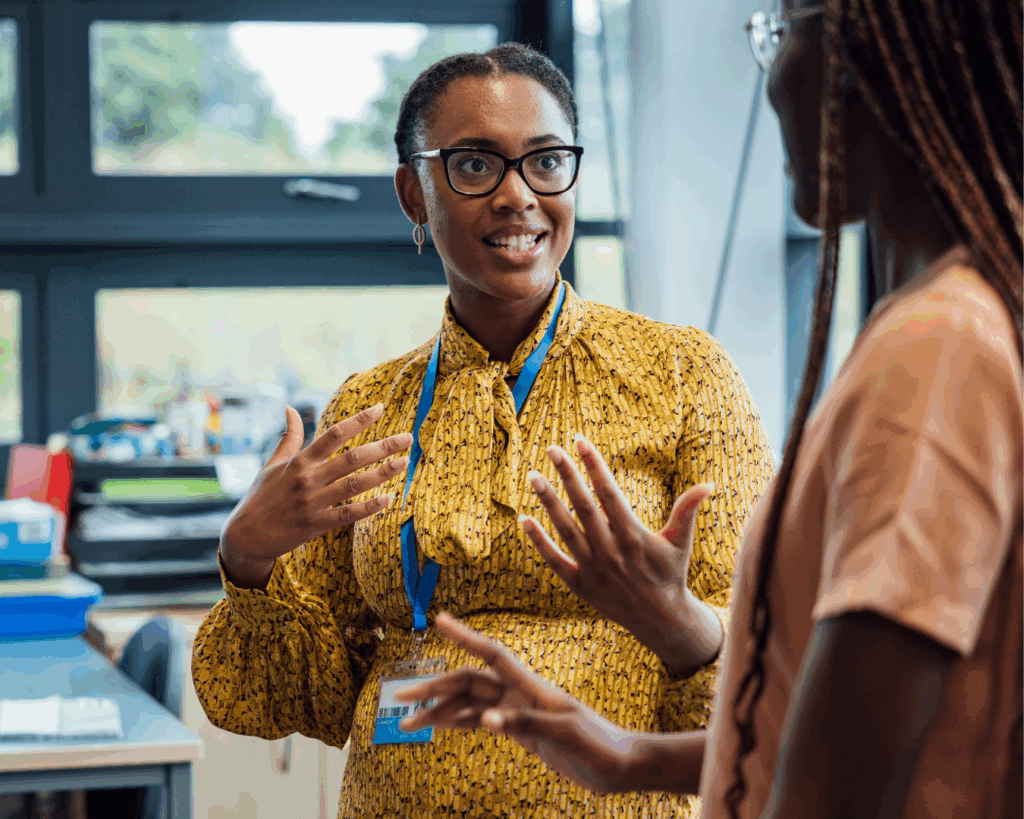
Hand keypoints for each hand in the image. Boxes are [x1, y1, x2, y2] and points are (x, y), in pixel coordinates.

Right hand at [220, 403, 410, 587]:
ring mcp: (312, 502)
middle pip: (352, 458)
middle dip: (382, 446)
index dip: (359, 420)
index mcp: (299, 461)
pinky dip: (368, 507)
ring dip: (382, 473)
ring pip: (354, 484)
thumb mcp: (272, 464)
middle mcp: (307, 479)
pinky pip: (347, 514)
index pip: (334, 434)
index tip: (380, 409)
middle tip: (407, 438)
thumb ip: (289, 437)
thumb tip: (289, 408)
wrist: (245, 535)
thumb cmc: (261, 496)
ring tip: (404, 462)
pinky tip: (388, 499)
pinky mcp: (315, 525)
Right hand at [396, 613, 635, 792]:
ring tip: (408, 724)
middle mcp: (520, 693)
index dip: (465, 635)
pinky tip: (439, 727)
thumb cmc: (599, 745)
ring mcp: (518, 711)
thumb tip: (486, 720)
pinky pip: (480, 721)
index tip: (439, 620)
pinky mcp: (520, 730)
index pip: (491, 653)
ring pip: (470, 704)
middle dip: (434, 686)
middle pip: (468, 681)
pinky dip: (457, 722)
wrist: (619, 765)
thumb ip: (526, 723)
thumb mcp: (564, 734)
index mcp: (531, 686)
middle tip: (400, 697)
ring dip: (439, 710)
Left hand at [522, 434, 720, 676]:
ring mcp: (593, 568)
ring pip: (566, 529)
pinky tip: (524, 519)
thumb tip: (708, 485)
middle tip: (552, 449)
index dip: (594, 465)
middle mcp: (611, 550)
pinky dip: (539, 541)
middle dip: (567, 475)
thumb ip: (687, 511)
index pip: (609, 492)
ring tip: (533, 476)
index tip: (580, 441)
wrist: (660, 620)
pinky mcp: (580, 586)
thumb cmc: (670, 574)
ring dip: (548, 502)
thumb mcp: (680, 542)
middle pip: (584, 506)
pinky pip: (554, 560)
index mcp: (634, 535)